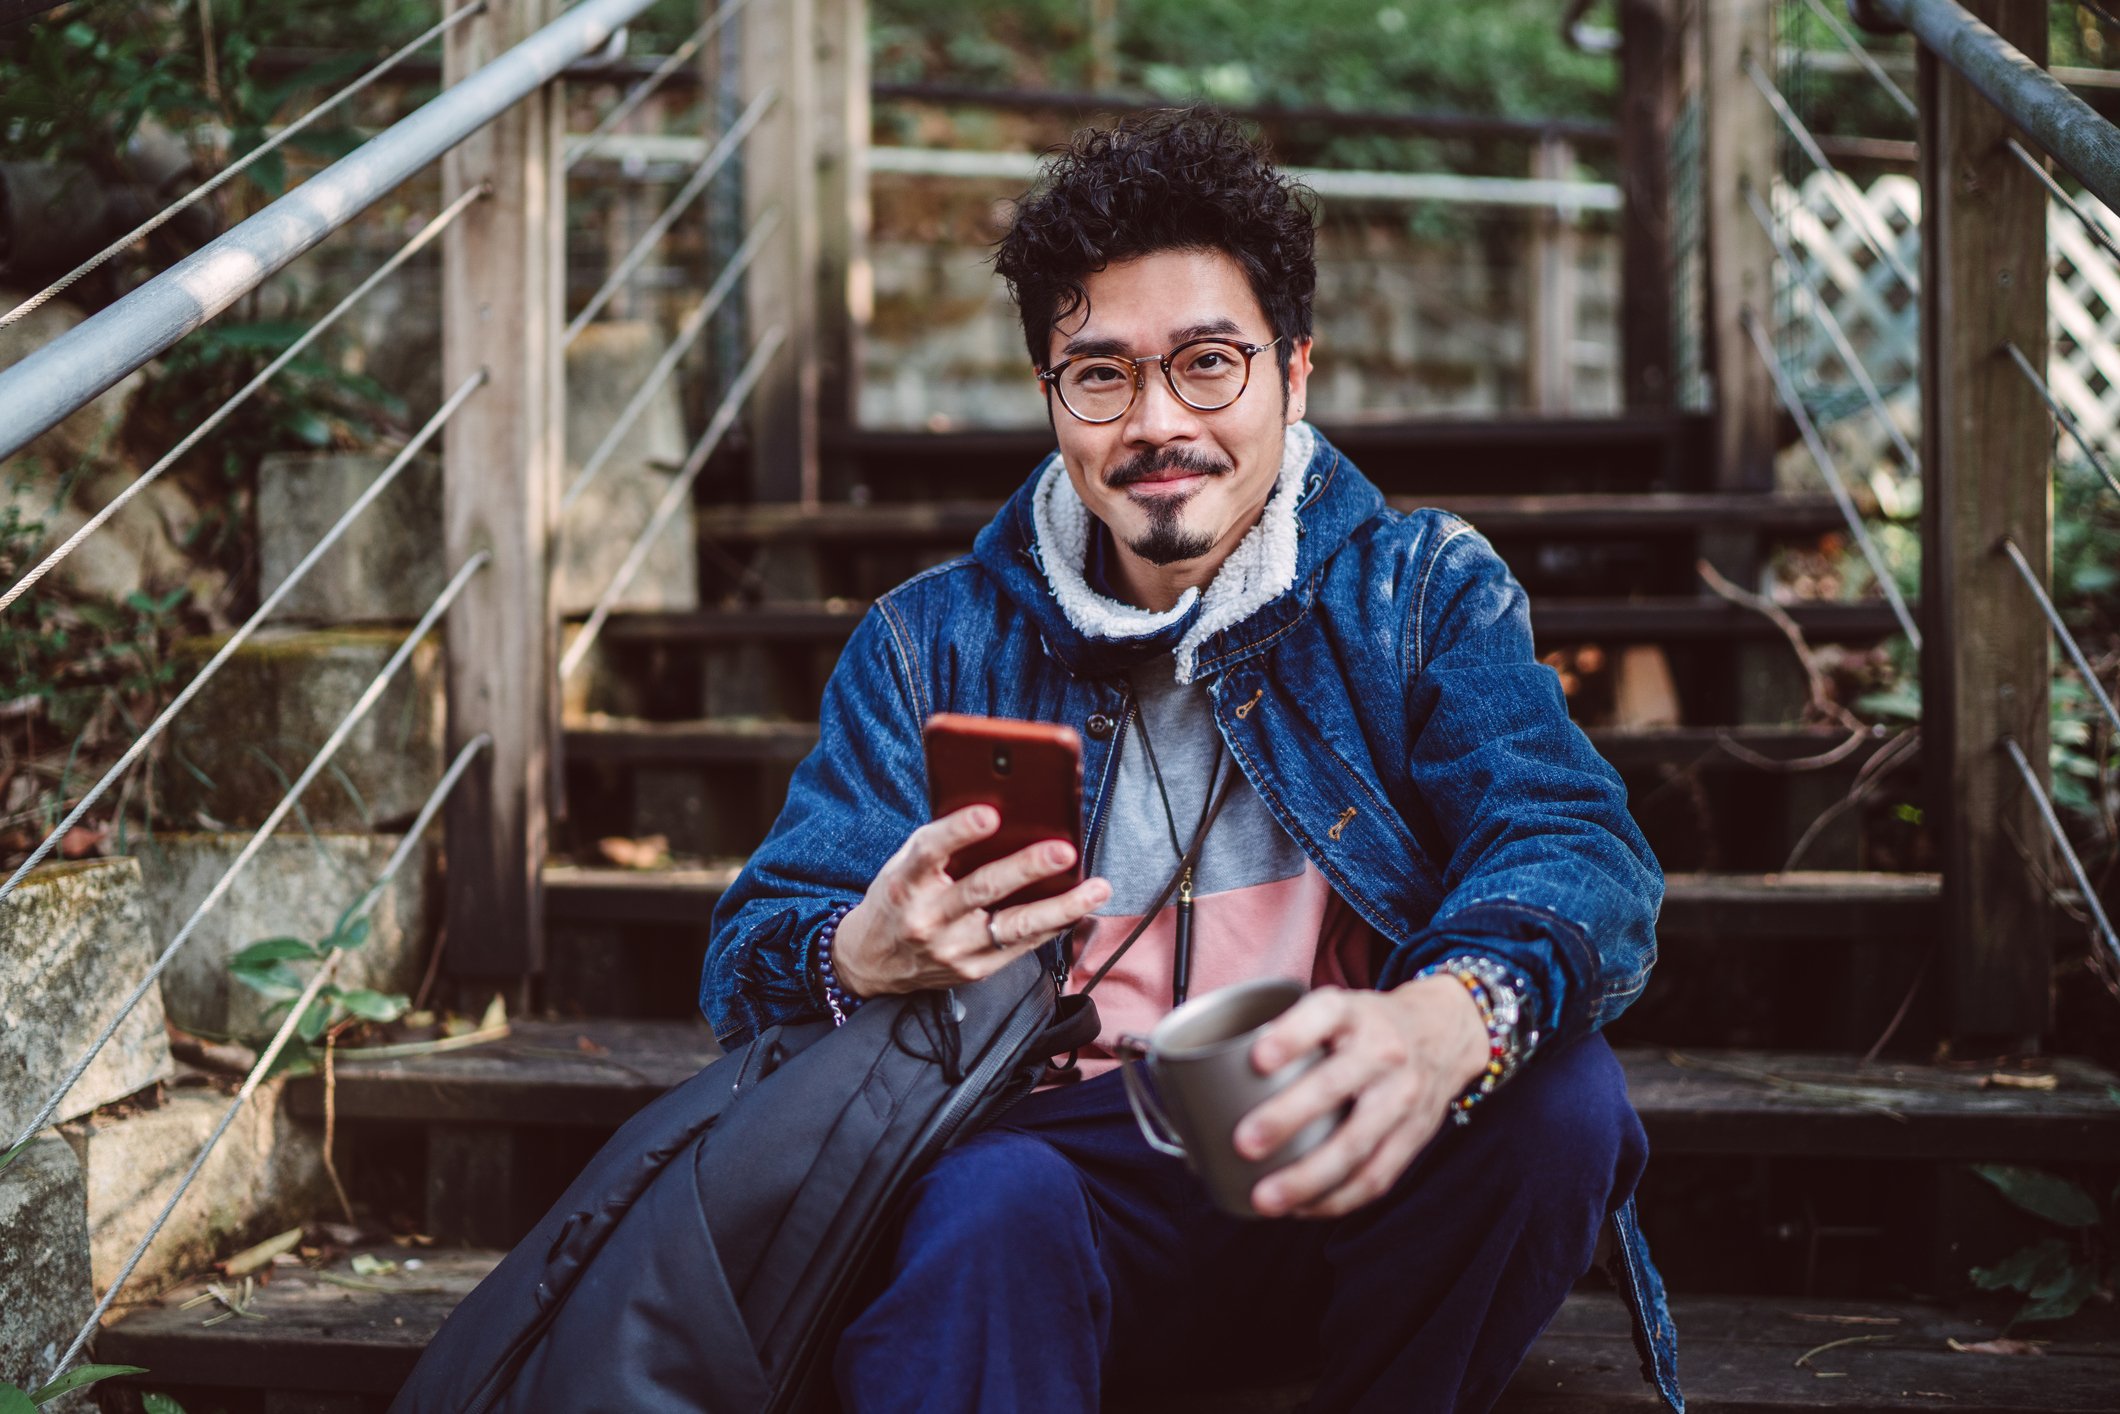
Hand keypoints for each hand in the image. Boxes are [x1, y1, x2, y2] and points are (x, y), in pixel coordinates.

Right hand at [831, 805, 1111, 996]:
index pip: (929, 851)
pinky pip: (1022, 946)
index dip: (958, 830)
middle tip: (1064, 849)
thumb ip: (943, 844)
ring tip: (1096, 889)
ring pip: (1014, 926)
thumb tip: (1001, 813)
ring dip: (1062, 907)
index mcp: (904, 884)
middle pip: (981, 889)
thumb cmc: (898, 899)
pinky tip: (1079, 908)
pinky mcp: (974, 970)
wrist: (871, 961)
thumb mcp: (904, 866)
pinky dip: (1054, 925)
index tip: (990, 812)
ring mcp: (952, 949)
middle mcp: (927, 918)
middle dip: (1027, 867)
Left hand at [1233, 978, 1488, 1218]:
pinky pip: (1377, 1176)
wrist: (1444, 1032)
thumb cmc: (1365, 1026)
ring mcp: (1402, 1095)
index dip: (1291, 1035)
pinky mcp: (1415, 1134)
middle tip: (1243, 1143)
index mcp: (1353, 1013)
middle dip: (1287, 1117)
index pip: (1323, 1015)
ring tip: (1266, 1198)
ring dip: (1309, 1177)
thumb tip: (1200, 1080)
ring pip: (1357, 1143)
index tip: (1257, 1058)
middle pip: (1334, 1086)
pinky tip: (1302, 1209)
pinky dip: (1337, 1199)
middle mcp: (1381, 1050)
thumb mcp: (1335, 1008)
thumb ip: (1286, 1034)